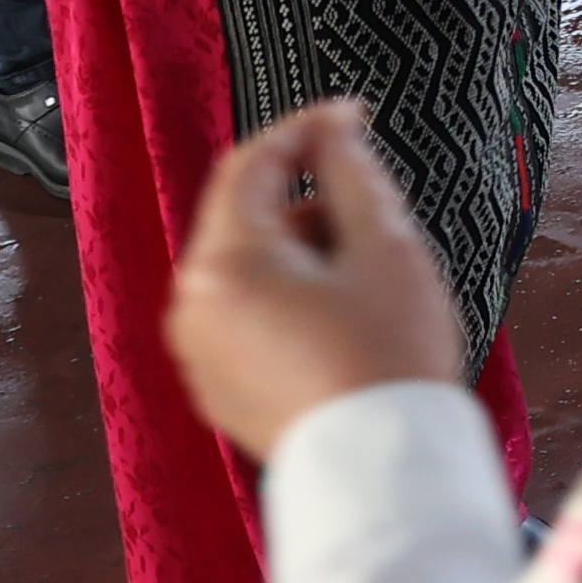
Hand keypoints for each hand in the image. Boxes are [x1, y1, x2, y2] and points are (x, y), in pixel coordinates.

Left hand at [162, 100, 461, 463]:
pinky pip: (246, 322)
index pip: (250, 164)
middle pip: (245, 223)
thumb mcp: (385, 247)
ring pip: (246, 274)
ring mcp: (199, 354)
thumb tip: (333, 131)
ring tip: (366, 282)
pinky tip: (344, 324)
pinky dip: (287, 304)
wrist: (381, 466)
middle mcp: (193, 306)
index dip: (303, 129)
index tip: (351, 116)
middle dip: (308, 206)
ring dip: (300, 257)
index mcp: (225, 263)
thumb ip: (352, 173)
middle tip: (375, 219)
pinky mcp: (218, 390)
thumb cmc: (388, 356)